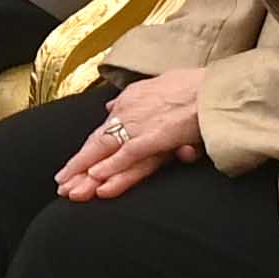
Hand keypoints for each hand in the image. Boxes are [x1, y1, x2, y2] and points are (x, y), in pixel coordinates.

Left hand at [55, 71, 210, 200]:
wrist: (217, 87)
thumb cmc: (194, 87)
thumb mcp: (155, 86)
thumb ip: (131, 98)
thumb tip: (110, 106)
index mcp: (129, 104)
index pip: (103, 133)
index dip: (85, 154)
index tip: (71, 170)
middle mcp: (130, 113)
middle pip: (99, 145)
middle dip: (78, 168)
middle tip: (61, 186)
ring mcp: (142, 126)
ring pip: (108, 153)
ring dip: (88, 174)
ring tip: (72, 191)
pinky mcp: (158, 138)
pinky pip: (131, 156)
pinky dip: (114, 167)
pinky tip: (98, 181)